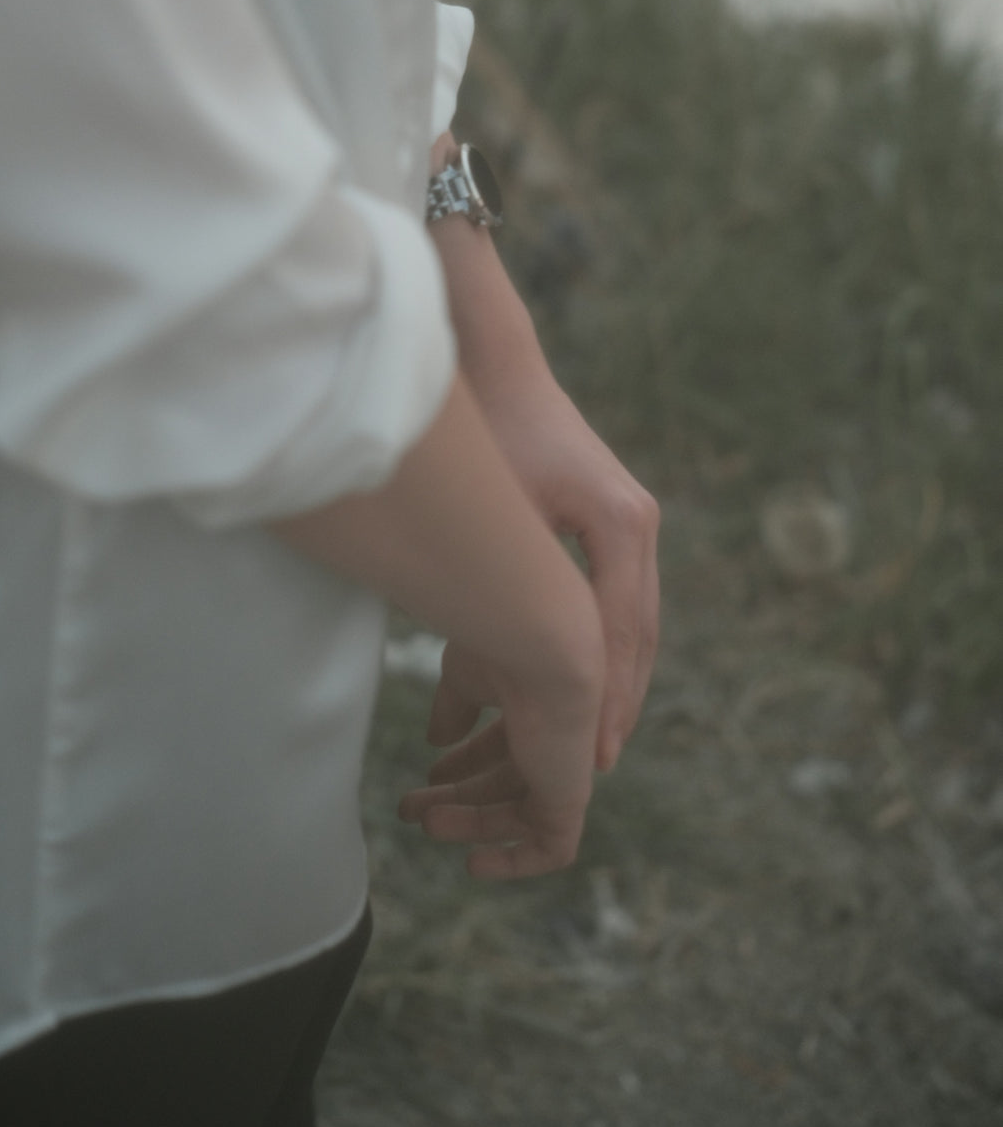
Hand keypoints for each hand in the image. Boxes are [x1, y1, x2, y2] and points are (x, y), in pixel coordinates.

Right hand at [397, 640, 599, 878]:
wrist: (543, 647)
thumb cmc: (503, 646)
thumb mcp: (465, 677)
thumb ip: (453, 709)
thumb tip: (438, 739)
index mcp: (534, 705)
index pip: (500, 745)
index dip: (463, 762)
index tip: (429, 770)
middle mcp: (554, 739)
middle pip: (502, 782)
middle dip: (456, 797)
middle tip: (411, 809)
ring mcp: (563, 769)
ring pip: (518, 814)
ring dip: (469, 825)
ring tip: (426, 824)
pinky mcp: (569, 798)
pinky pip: (550, 848)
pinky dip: (514, 863)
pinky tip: (474, 864)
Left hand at [425, 184, 659, 773]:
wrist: (474, 358)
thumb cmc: (472, 359)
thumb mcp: (480, 327)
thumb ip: (466, 249)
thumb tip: (444, 131)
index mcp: (611, 506)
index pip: (625, 614)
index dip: (608, 691)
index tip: (587, 760)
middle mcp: (611, 539)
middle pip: (611, 656)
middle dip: (579, 731)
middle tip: (544, 803)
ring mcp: (579, 560)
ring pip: (572, 665)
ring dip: (535, 727)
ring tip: (486, 793)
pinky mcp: (541, 572)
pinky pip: (536, 650)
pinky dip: (501, 699)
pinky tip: (452, 741)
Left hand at [467, 361, 659, 771]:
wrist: (498, 363)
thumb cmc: (487, 427)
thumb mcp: (496, 511)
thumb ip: (507, 587)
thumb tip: (498, 670)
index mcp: (621, 524)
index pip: (619, 632)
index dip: (607, 699)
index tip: (594, 755)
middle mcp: (640, 523)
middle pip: (639, 634)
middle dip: (619, 700)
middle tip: (599, 763)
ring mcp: (633, 519)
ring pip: (635, 619)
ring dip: (618, 677)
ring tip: (597, 737)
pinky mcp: (614, 516)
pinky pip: (619, 596)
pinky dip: (607, 642)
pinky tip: (584, 675)